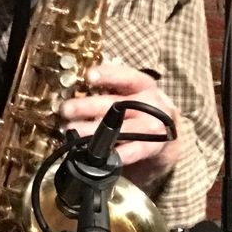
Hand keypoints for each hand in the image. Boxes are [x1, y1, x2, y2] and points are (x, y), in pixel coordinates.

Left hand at [58, 62, 181, 172]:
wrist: (166, 140)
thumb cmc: (138, 113)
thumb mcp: (128, 97)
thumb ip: (106, 94)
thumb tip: (70, 96)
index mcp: (142, 86)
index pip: (126, 77)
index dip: (108, 75)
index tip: (88, 76)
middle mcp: (150, 103)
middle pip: (117, 103)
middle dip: (88, 106)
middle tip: (65, 109)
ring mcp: (154, 125)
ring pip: (123, 127)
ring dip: (96, 131)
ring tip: (73, 133)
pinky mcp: (155, 146)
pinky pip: (136, 149)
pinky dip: (119, 154)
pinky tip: (103, 156)